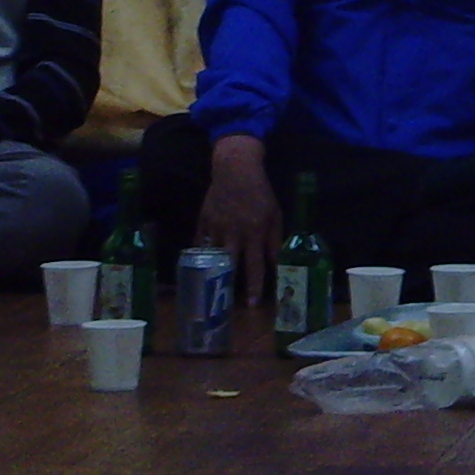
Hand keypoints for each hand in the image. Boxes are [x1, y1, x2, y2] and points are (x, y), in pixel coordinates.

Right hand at [195, 135, 280, 299]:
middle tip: (226, 304)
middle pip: (230, 265)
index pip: (256, 265)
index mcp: (255, 231)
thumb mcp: (275, 215)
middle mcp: (234, 232)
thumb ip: (275, 240)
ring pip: (212, 257)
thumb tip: (277, 264)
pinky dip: (199, 256)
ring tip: (210, 289)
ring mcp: (215, 227)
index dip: (255, 286)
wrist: (236, 169)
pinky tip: (197, 268)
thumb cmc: (260, 193)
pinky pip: (199, 244)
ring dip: (212, 274)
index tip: (253, 304)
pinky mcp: (202, 222)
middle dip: (228, 286)